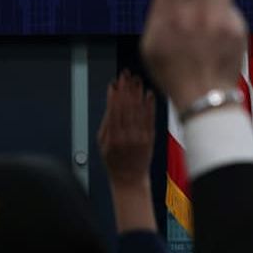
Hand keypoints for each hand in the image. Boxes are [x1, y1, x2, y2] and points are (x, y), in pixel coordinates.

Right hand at [98, 71, 157, 232]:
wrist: (129, 178)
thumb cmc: (113, 160)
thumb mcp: (102, 143)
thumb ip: (106, 121)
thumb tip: (110, 100)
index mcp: (112, 137)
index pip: (114, 110)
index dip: (115, 94)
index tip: (116, 81)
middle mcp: (126, 136)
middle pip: (127, 107)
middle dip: (126, 89)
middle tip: (126, 74)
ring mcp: (140, 137)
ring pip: (139, 110)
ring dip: (138, 93)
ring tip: (136, 80)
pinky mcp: (150, 138)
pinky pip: (150, 118)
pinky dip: (150, 105)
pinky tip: (149, 94)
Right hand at [141, 0, 246, 109]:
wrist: (205, 98)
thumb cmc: (173, 71)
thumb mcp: (151, 44)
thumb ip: (158, 11)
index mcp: (170, 17)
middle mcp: (194, 16)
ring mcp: (217, 21)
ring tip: (204, 18)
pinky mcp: (236, 28)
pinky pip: (229, 7)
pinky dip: (222, 13)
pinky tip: (216, 35)